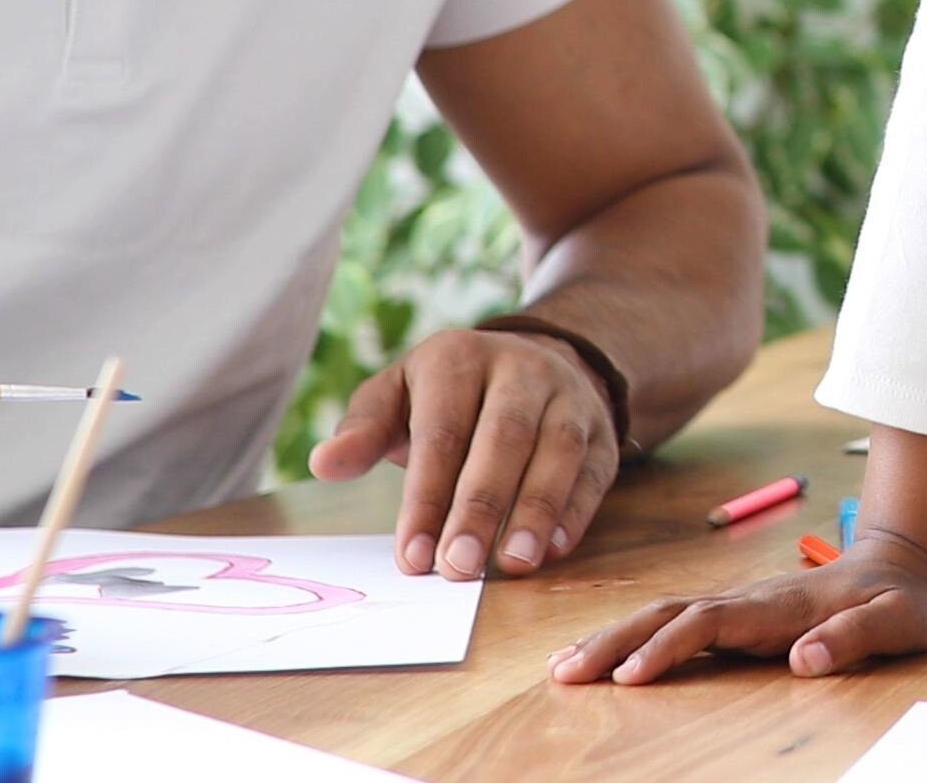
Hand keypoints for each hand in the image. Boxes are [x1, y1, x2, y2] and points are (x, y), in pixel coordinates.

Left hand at [308, 327, 618, 580]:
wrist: (535, 360)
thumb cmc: (449, 395)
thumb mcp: (398, 395)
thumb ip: (363, 429)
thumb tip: (325, 463)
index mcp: (458, 358)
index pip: (442, 432)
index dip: (426, 497)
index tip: (413, 558)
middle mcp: (520, 369)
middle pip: (504, 438)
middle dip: (481, 507)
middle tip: (459, 568)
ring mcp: (568, 396)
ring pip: (558, 450)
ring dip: (537, 510)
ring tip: (513, 564)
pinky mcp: (601, 429)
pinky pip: (594, 468)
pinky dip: (576, 510)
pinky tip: (554, 550)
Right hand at [547, 533, 926, 683]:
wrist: (900, 565)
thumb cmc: (900, 601)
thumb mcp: (899, 622)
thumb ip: (855, 637)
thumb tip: (803, 660)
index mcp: (780, 607)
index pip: (709, 624)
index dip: (666, 649)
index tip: (628, 678)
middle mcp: (748, 602)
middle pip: (668, 614)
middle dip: (615, 641)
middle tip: (564, 673)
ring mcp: (738, 606)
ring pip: (664, 616)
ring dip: (613, 638)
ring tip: (563, 665)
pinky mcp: (736, 616)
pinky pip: (675, 625)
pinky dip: (634, 639)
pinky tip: (606, 658)